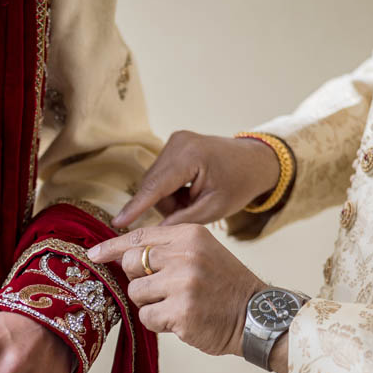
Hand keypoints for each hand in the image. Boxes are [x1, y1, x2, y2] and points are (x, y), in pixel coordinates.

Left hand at [88, 224, 264, 357]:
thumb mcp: (201, 252)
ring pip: (136, 294)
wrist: (257, 315)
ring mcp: (183, 284)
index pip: (138, 237)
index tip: (94, 254)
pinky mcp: (181, 312)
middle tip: (165, 289)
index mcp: (189, 235)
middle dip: (139, 280)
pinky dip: (160, 323)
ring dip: (150, 304)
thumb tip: (121, 255)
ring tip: (178, 305)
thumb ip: (167, 249)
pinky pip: (147, 318)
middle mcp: (185, 255)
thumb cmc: (224, 286)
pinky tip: (182, 320)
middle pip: (130, 264)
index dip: (112, 247)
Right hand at [112, 131, 279, 227]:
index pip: (155, 187)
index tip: (117, 222)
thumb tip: (154, 232)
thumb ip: (182, 220)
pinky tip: (190, 190)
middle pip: (152, 185)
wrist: (255, 161)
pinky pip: (160, 174)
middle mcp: (179, 143)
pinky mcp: (175, 143)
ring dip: (168, 197)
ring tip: (193, 200)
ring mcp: (175, 140)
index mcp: (191, 157)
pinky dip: (171, 188)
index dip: (135, 207)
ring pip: (154, 181)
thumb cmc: (239, 185)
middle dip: (166, 204)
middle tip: (190, 211)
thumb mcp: (213, 209)